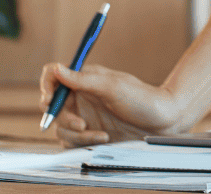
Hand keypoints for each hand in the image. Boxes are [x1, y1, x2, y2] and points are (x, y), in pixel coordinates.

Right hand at [39, 62, 181, 146]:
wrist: (163, 122)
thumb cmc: (143, 99)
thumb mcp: (113, 86)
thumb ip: (82, 79)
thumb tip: (56, 69)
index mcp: (84, 79)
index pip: (53, 77)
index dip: (47, 87)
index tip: (49, 100)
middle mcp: (81, 96)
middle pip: (52, 106)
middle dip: (62, 117)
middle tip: (80, 124)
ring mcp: (84, 115)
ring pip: (61, 127)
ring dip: (76, 134)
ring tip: (99, 134)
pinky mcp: (88, 134)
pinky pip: (72, 141)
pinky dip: (83, 142)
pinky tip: (103, 138)